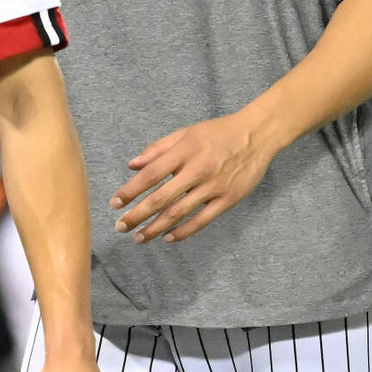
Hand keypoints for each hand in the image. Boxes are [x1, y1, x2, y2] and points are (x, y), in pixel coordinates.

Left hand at [110, 111, 276, 243]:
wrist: (257, 135)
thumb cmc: (217, 133)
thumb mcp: (185, 133)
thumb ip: (158, 149)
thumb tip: (132, 165)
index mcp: (184, 151)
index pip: (150, 175)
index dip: (130, 191)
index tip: (114, 203)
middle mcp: (196, 170)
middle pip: (161, 198)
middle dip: (138, 215)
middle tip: (121, 227)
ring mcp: (213, 186)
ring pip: (179, 213)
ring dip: (156, 228)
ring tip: (139, 238)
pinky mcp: (228, 199)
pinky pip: (203, 220)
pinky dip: (184, 231)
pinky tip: (168, 238)